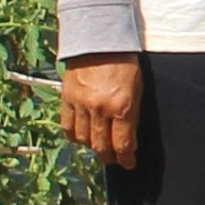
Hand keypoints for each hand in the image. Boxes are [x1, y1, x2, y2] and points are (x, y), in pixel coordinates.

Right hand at [60, 53, 144, 170]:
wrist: (99, 40)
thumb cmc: (123, 63)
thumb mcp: (137, 88)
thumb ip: (132, 114)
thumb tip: (128, 139)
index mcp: (122, 106)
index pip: (123, 144)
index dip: (126, 159)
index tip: (129, 163)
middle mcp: (100, 109)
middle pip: (102, 146)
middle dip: (110, 157)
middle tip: (114, 159)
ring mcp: (81, 105)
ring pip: (84, 140)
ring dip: (92, 148)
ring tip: (99, 147)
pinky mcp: (67, 99)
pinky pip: (67, 127)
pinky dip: (74, 137)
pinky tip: (81, 137)